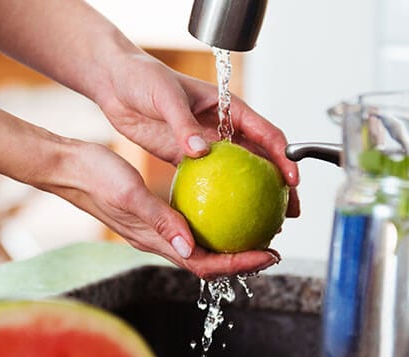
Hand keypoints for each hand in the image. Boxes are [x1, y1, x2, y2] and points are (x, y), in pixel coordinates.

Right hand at [45, 142, 280, 278]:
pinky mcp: (153, 215)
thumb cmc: (95, 177)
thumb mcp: (130, 194)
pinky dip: (213, 220)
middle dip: (242, 259)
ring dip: (231, 243)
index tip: (268, 255)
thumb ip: (160, 220)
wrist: (68, 167)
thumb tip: (190, 248)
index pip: (204, 264)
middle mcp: (158, 240)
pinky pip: (190, 224)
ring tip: (257, 229)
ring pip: (201, 245)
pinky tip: (227, 202)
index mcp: (154, 241)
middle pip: (208, 261)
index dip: (239, 264)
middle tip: (272, 247)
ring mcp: (156, 230)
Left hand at [92, 54, 300, 217]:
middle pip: (261, 160)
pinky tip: (223, 221)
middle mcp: (221, 126)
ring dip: (253, 198)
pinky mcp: (185, 156)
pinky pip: (208, 181)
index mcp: (228, 107)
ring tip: (266, 225)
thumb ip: (183, 124)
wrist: (116, 83)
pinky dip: (219, 199)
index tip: (292, 181)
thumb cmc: (144, 79)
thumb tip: (200, 151)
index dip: (284, 157)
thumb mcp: (166, 98)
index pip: (266, 134)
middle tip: (289, 213)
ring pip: (238, 174)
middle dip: (279, 186)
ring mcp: (205, 143)